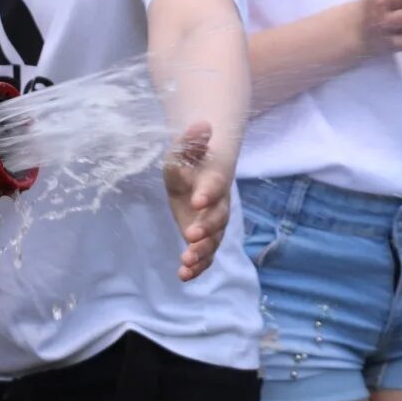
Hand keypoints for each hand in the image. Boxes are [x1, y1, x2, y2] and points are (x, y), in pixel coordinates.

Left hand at [163, 122, 232, 282]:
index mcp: (214, 180)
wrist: (195, 174)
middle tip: (190, 236)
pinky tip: (182, 275)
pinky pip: (205, 256)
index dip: (208, 192)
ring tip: (186, 262)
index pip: (215, 186)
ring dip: (202, 253)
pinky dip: (197, 267)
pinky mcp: (203, 238)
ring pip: (214, 242)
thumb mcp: (183, 149)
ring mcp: (212, 225)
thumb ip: (192, 140)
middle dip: (206, 229)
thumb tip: (204, 124)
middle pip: (218, 220)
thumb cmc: (189, 161)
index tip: (196, 199)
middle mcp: (218, 205)